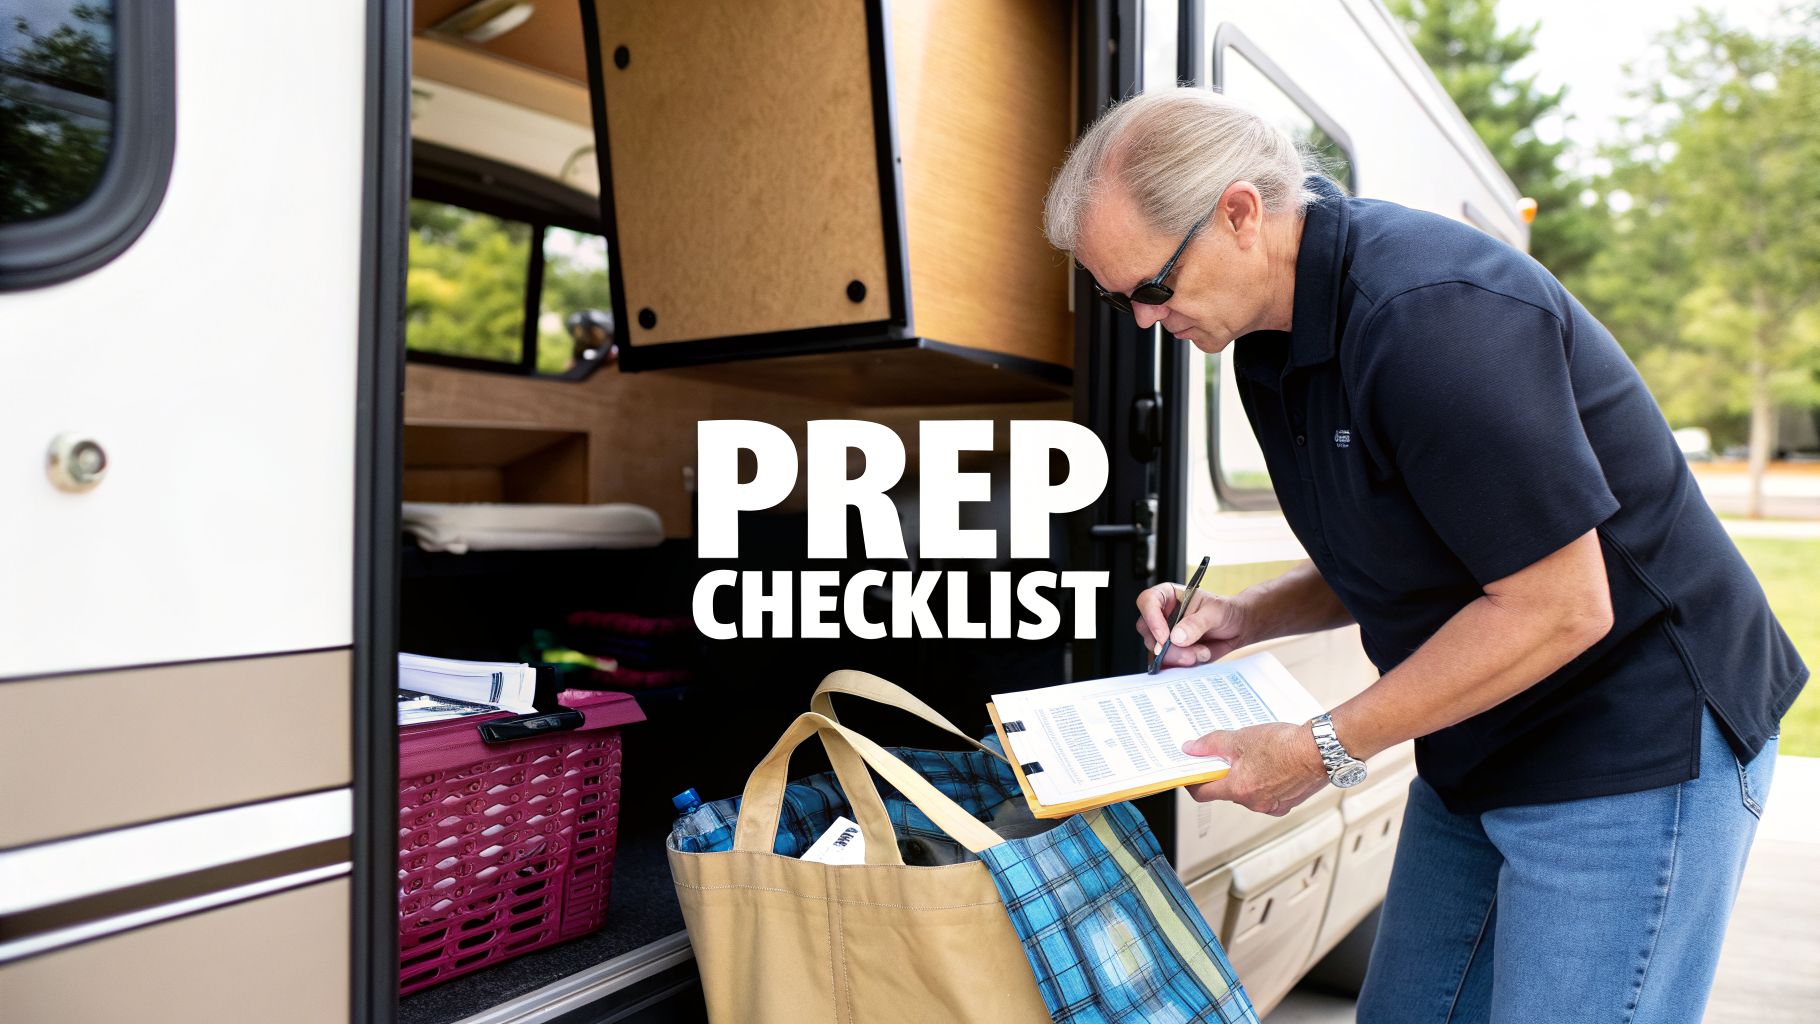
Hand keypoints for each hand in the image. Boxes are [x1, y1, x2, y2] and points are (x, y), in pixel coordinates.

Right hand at [1135, 582, 1249, 668]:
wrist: (1237, 628)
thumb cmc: (1226, 611)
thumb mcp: (1215, 612)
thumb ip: (1196, 623)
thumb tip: (1176, 637)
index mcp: (1168, 596)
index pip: (1147, 602)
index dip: (1152, 619)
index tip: (1165, 637)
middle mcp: (1162, 615)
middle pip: (1147, 631)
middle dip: (1167, 647)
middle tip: (1189, 653)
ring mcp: (1165, 635)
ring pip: (1156, 651)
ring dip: (1178, 657)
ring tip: (1201, 653)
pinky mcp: (1171, 652)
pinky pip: (1165, 663)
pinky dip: (1179, 666)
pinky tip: (1197, 659)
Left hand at [1180, 722, 1327, 815]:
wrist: (1322, 750)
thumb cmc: (1286, 745)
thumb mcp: (1241, 738)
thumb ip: (1212, 744)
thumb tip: (1192, 749)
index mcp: (1238, 789)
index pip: (1202, 793)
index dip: (1193, 781)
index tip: (1191, 771)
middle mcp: (1254, 803)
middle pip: (1226, 791)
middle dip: (1224, 773)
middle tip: (1227, 753)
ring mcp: (1272, 805)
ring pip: (1249, 791)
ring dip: (1246, 775)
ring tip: (1256, 753)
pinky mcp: (1288, 802)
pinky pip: (1268, 793)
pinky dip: (1266, 780)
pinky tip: (1273, 762)